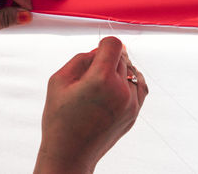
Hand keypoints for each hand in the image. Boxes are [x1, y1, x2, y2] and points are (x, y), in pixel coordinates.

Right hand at [34, 37, 147, 173]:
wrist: (70, 153)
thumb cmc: (60, 118)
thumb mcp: (59, 80)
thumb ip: (80, 59)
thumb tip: (99, 51)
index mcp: (101, 79)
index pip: (114, 44)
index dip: (103, 44)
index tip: (95, 53)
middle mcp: (121, 90)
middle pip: (121, 57)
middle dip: (106, 60)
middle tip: (90, 75)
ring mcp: (131, 103)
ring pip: (131, 70)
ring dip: (118, 70)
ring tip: (101, 83)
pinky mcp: (134, 114)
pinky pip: (139, 86)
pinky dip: (129, 81)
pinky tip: (116, 86)